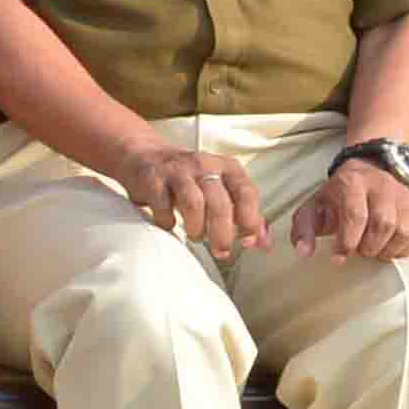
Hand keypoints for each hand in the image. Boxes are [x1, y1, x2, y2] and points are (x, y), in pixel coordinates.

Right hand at [116, 135, 263, 259]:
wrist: (144, 156)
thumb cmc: (190, 180)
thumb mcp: (221, 191)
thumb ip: (244, 215)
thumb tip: (263, 244)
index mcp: (227, 167)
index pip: (246, 191)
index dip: (250, 219)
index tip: (247, 242)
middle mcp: (204, 165)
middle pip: (220, 202)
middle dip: (222, 233)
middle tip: (221, 252)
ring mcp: (177, 170)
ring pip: (193, 202)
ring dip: (197, 227)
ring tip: (196, 237)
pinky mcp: (152, 177)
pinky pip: (162, 204)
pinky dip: (167, 221)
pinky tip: (169, 225)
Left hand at [290, 158, 408, 262]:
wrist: (370, 170)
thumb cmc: (339, 195)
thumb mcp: (315, 205)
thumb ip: (304, 228)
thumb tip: (303, 252)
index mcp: (352, 182)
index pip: (355, 214)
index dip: (347, 241)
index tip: (338, 258)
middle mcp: (381, 185)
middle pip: (382, 224)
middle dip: (368, 246)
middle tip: (358, 251)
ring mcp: (403, 196)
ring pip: (403, 231)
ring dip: (386, 250)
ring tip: (372, 249)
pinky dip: (402, 249)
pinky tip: (388, 247)